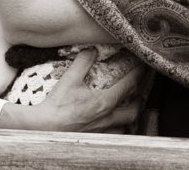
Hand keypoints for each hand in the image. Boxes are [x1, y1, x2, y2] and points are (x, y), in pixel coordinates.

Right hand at [0, 50, 142, 132]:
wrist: (45, 128)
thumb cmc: (57, 105)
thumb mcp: (69, 79)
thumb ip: (82, 62)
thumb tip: (92, 49)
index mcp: (104, 102)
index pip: (128, 86)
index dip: (138, 75)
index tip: (143, 67)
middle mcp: (108, 118)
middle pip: (133, 110)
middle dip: (139, 99)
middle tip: (140, 91)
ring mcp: (103, 131)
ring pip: (126, 126)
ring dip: (130, 117)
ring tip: (129, 110)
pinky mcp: (96, 139)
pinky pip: (114, 136)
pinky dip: (119, 130)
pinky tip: (114, 126)